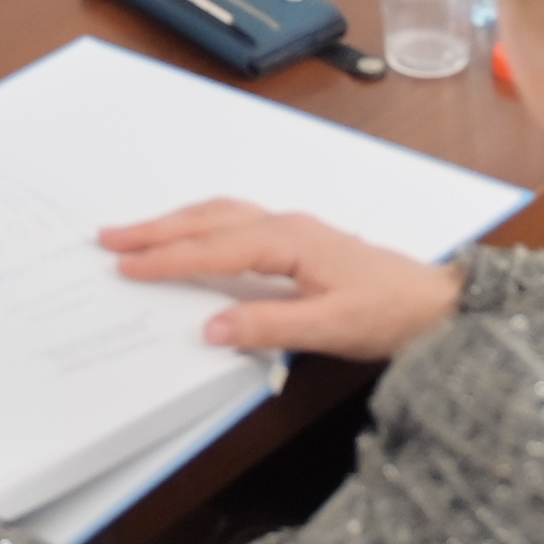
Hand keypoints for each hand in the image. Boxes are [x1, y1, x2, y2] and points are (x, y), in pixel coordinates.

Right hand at [102, 199, 462, 360]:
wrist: (433, 304)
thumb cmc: (388, 313)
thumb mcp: (329, 328)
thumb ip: (269, 326)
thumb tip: (213, 327)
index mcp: (288, 241)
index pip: (212, 250)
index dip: (166, 259)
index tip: (126, 267)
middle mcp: (286, 226)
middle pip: (208, 221)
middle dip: (157, 230)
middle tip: (110, 238)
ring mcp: (292, 230)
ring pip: (220, 215)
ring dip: (176, 222)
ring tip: (137, 234)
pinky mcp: (298, 241)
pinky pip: (236, 223)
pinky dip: (202, 225)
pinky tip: (194, 235)